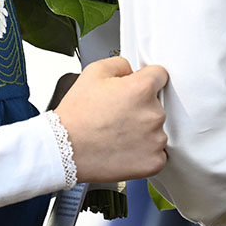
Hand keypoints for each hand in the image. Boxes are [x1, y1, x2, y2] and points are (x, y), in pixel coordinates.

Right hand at [53, 56, 167, 182]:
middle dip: (141, 106)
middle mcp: (153, 114)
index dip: (146, 78)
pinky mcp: (153, 162)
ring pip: (157, 128)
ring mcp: (155, 140)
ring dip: (144, 130)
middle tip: (118, 113)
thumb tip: (133, 70)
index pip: (160, 75)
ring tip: (118, 133)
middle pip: (157, 103)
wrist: (65, 149)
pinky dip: (145, 151)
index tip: (137, 87)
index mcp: (141, 89)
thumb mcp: (93, 71)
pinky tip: (125, 148)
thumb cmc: (77, 114)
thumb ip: (121, 63)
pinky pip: (158, 152)